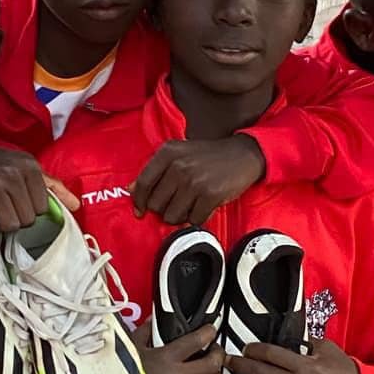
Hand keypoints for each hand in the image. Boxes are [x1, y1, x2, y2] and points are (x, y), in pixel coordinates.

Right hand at [0, 144, 50, 230]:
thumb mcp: (23, 166)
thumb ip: (50, 185)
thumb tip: (76, 206)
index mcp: (29, 166)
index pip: (42, 207)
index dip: (31, 210)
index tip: (19, 202)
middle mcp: (12, 173)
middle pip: (27, 219)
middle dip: (15, 217)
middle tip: (3, 204)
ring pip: (9, 224)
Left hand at [132, 136, 264, 224]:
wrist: (243, 155)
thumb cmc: (207, 157)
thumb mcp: (179, 154)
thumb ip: (155, 171)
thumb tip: (130, 190)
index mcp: (167, 153)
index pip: (143, 183)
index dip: (139, 201)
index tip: (140, 211)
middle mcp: (178, 165)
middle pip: (156, 205)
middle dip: (164, 209)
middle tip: (178, 203)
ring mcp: (194, 181)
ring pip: (172, 216)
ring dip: (181, 216)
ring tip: (191, 204)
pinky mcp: (210, 195)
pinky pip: (193, 220)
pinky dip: (197, 218)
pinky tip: (203, 206)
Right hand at [140, 318, 224, 373]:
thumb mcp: (130, 347)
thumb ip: (146, 332)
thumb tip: (154, 321)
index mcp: (165, 358)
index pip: (197, 341)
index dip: (209, 333)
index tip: (211, 330)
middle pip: (212, 365)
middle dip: (218, 355)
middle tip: (215, 351)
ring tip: (211, 373)